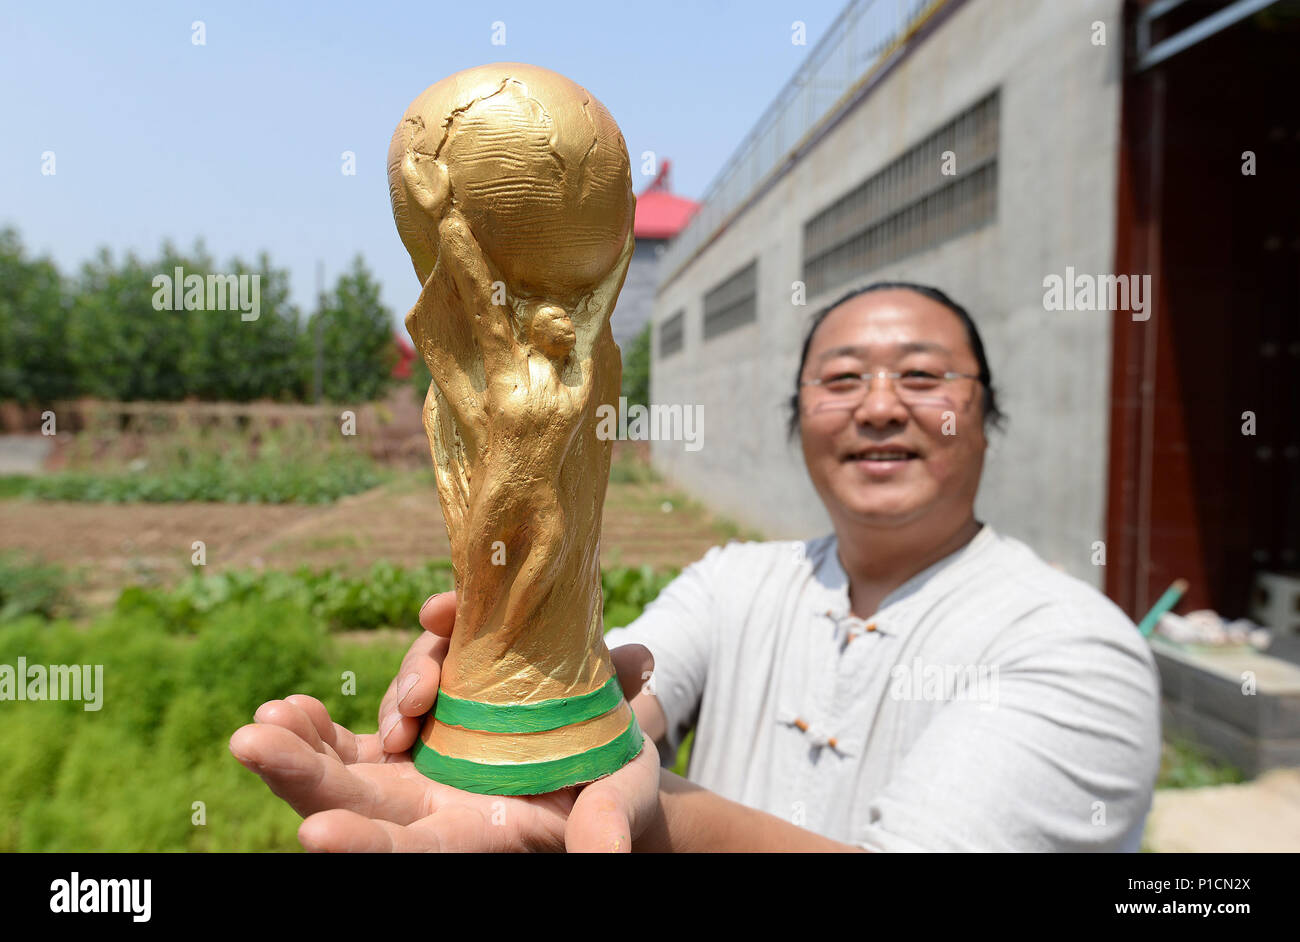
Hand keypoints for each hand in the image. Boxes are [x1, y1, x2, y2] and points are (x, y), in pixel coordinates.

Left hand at [229, 592, 659, 851]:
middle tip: (252, 744)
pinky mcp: (410, 744)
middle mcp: (433, 816)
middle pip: (352, 807)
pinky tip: (289, 708)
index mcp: (479, 839)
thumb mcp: (620, 797)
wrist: (598, 758)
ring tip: (265, 719)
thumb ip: (607, 823)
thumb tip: (604, 854)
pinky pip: (352, 740)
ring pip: (339, 772)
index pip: (412, 853)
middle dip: (301, 777)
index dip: (365, 846)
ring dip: (296, 747)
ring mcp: (413, 780)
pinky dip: (320, 726)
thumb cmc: (616, 784)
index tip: (317, 835)